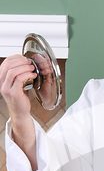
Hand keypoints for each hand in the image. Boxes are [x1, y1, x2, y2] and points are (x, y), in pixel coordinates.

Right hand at [0, 55, 37, 169]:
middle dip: (21, 61)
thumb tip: (26, 62)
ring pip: (13, 71)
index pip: (6, 62)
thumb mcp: (18, 83)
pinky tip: (33, 75)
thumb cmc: (20, 98)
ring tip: (32, 68)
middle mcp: (1, 82)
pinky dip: (27, 75)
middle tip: (30, 63)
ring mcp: (6, 88)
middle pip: (8, 65)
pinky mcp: (13, 93)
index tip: (25, 58)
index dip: (16, 58)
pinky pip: (19, 79)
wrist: (20, 112)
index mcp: (1, 78)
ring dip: (25, 67)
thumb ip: (19, 73)